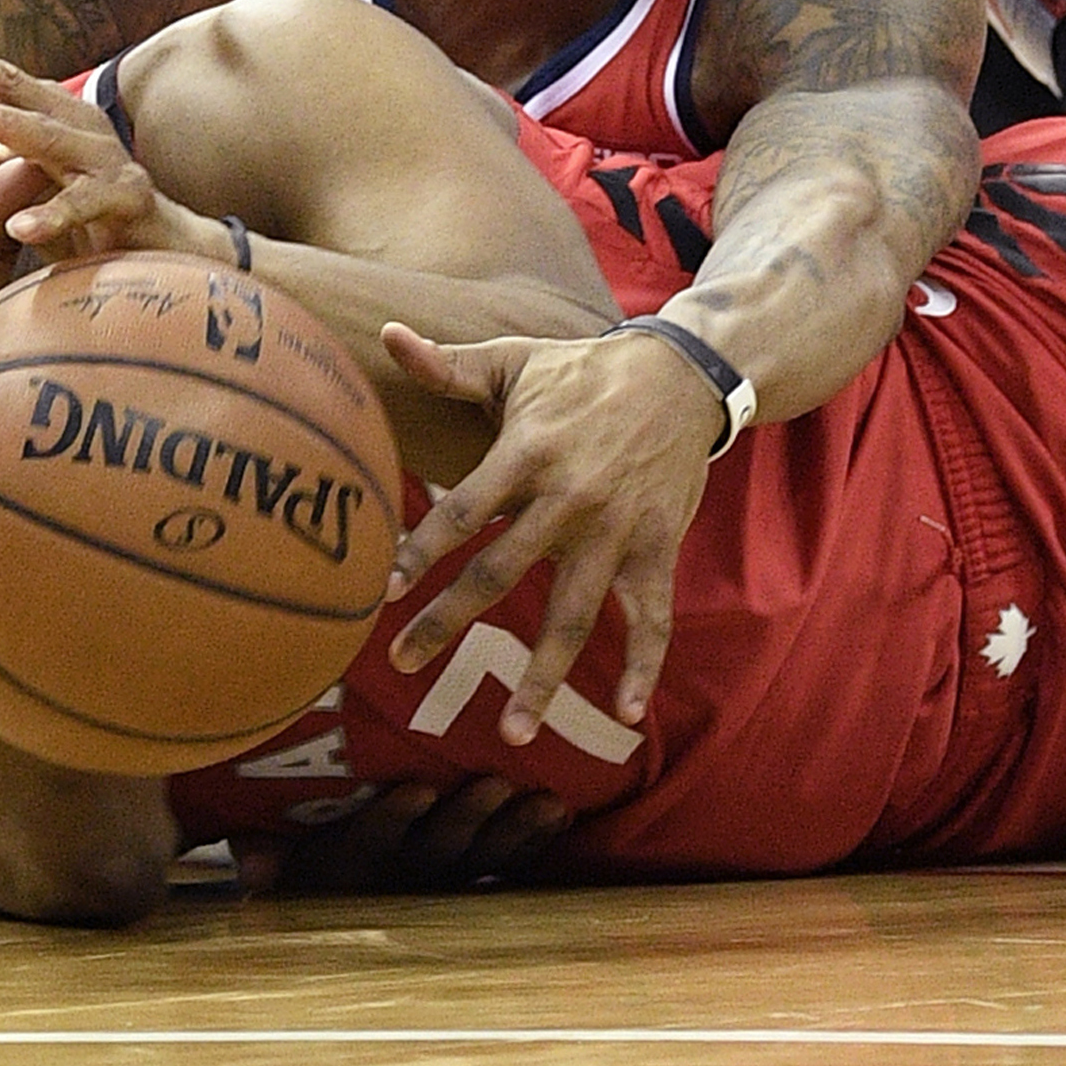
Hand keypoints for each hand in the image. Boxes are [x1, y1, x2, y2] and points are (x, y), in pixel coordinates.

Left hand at [0, 13, 211, 261]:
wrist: (158, 247)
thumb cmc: (76, 209)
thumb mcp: (4, 178)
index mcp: (38, 113)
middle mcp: (69, 122)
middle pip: (7, 86)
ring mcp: (100, 157)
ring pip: (47, 137)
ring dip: (6, 123)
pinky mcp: (124, 199)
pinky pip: (82, 206)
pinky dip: (51, 217)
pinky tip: (19, 229)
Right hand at [233, 778, 572, 894]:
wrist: (336, 914)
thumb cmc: (303, 863)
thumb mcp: (279, 862)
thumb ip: (263, 857)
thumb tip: (248, 864)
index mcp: (354, 865)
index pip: (372, 841)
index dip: (395, 819)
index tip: (417, 789)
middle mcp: (403, 877)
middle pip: (440, 852)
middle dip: (469, 819)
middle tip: (496, 784)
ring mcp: (444, 878)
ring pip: (484, 859)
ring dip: (516, 832)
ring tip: (548, 803)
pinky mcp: (473, 875)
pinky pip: (509, 865)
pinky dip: (536, 842)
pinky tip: (562, 814)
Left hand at [379, 324, 722, 742]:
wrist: (680, 377)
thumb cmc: (582, 371)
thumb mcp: (515, 361)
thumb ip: (448, 364)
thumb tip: (387, 333)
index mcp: (526, 454)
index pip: (462, 511)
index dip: (422, 551)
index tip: (386, 592)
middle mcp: (568, 499)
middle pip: (500, 572)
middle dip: (449, 621)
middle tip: (403, 665)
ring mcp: (616, 530)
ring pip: (573, 615)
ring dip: (544, 677)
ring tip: (514, 732)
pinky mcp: (658, 548)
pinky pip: (650, 616)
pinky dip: (643, 665)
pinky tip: (625, 714)